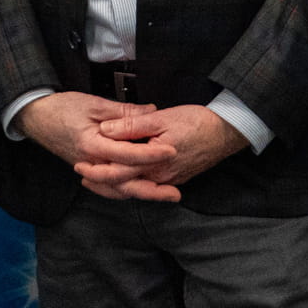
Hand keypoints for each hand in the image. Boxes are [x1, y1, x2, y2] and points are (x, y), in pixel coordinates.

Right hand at [18, 92, 175, 199]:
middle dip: (152, 190)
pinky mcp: (88, 169)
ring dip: (141, 194)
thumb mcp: (94, 103)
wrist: (35, 117)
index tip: (172, 151)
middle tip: (176, 193)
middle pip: (125, 183)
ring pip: (117, 189)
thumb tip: (151, 111)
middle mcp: (91, 163)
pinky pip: (107, 187)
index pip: (127, 155)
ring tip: (164, 195)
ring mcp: (89, 169)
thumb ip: (123, 111)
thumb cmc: (62, 107)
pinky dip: (124, 191)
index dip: (151, 154)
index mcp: (93, 144)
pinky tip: (139, 190)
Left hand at [77, 104, 249, 202]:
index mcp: (153, 162)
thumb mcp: (162, 117)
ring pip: (135, 190)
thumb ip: (132, 124)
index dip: (96, 170)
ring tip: (95, 182)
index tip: (80, 165)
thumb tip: (106, 129)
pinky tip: (123, 179)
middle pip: (124, 187)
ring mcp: (168, 181)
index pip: (118, 172)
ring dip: (114, 187)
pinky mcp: (175, 178)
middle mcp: (159, 177)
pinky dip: (131, 185)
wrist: (227, 132)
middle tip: (81, 177)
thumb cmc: (196, 121)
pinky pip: (147, 187)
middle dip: (101, 184)